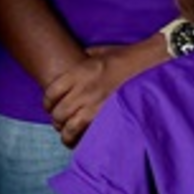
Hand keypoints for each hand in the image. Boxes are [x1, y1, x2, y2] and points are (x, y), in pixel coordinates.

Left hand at [42, 38, 165, 144]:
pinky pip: (88, 132)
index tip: (49, 107)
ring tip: (66, 136)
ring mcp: (96, 104)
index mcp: (78, 73)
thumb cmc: (123, 56)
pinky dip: (81, 139)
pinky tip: (80, 141)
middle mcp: (84, 90)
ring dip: (65, 133)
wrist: (146, 63)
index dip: (46, 103)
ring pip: (70, 126)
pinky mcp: (108, 115)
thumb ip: (82, 57)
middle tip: (58, 123)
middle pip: (59, 112)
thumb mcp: (98, 52)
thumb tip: (75, 59)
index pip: (51, 92)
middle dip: (56, 120)